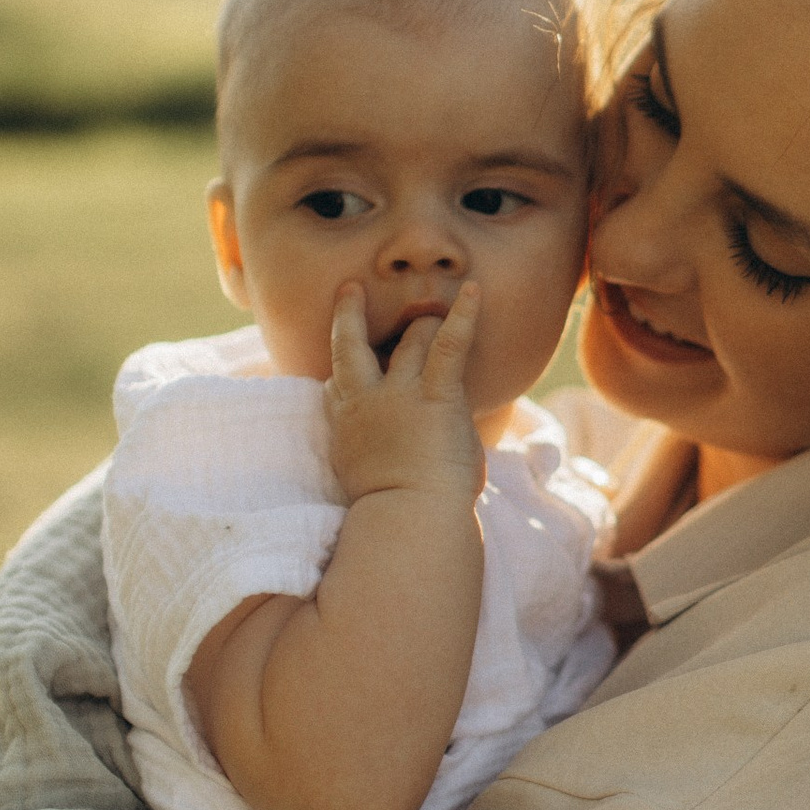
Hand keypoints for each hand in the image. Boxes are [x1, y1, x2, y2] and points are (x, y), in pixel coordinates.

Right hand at [326, 281, 484, 506]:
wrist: (411, 518)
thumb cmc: (395, 514)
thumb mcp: (363, 485)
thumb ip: (370, 460)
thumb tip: (386, 462)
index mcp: (348, 428)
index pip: (336, 388)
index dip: (339, 376)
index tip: (338, 374)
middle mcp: (367, 402)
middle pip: (351, 346)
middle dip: (349, 315)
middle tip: (351, 290)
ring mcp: (400, 394)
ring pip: (410, 339)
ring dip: (425, 325)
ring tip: (436, 313)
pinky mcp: (436, 394)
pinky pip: (450, 344)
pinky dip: (463, 316)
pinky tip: (473, 291)